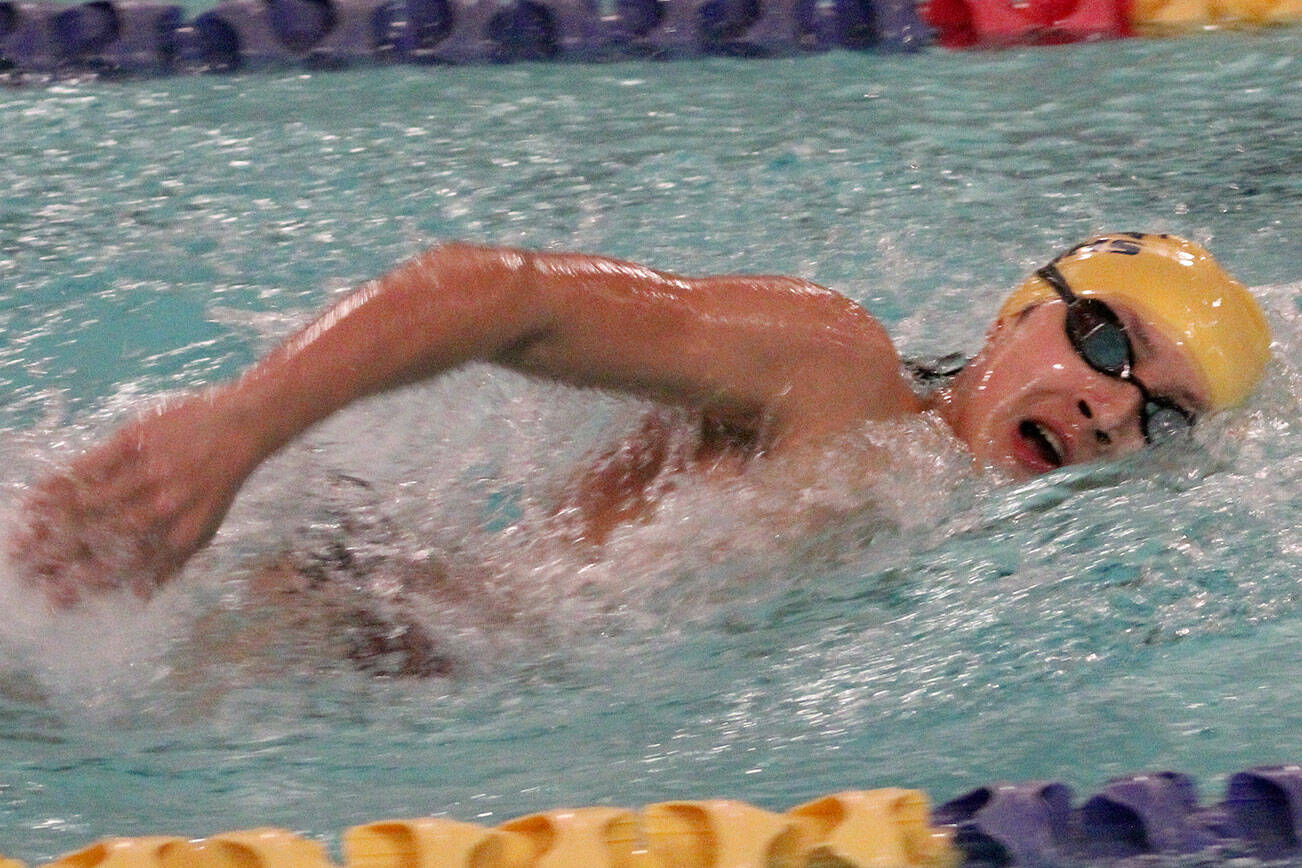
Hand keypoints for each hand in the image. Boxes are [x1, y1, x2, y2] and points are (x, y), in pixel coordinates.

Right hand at [9, 389, 262, 606]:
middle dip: (58, 558)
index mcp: (180, 533)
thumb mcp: (206, 528)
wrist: (240, 428)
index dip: (87, 583)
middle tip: (25, 572)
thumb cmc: (218, 484)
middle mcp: (163, 507)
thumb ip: (172, 562)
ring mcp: (146, 473)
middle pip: (99, 539)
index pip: (126, 566)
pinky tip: (34, 500)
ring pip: (87, 505)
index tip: (54, 597)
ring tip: (22, 544)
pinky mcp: (134, 443)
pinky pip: (88, 467)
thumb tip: (139, 597)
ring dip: (49, 526)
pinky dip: (59, 484)